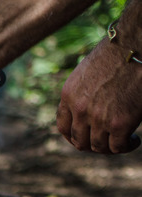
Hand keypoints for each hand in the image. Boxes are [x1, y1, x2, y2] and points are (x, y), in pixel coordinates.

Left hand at [57, 39, 141, 153]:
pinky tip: (134, 140)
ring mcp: (98, 118)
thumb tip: (90, 108)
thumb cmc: (117, 54)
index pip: (63, 127)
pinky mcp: (119, 124)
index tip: (85, 138)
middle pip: (78, 141)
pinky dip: (127, 146)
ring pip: (98, 147)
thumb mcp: (87, 73)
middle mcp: (80, 109)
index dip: (73, 136)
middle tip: (106, 143)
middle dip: (91, 145)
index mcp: (68, 96)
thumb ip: (83, 93)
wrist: (135, 46)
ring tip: (123, 141)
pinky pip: (118, 147)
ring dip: (110, 148)